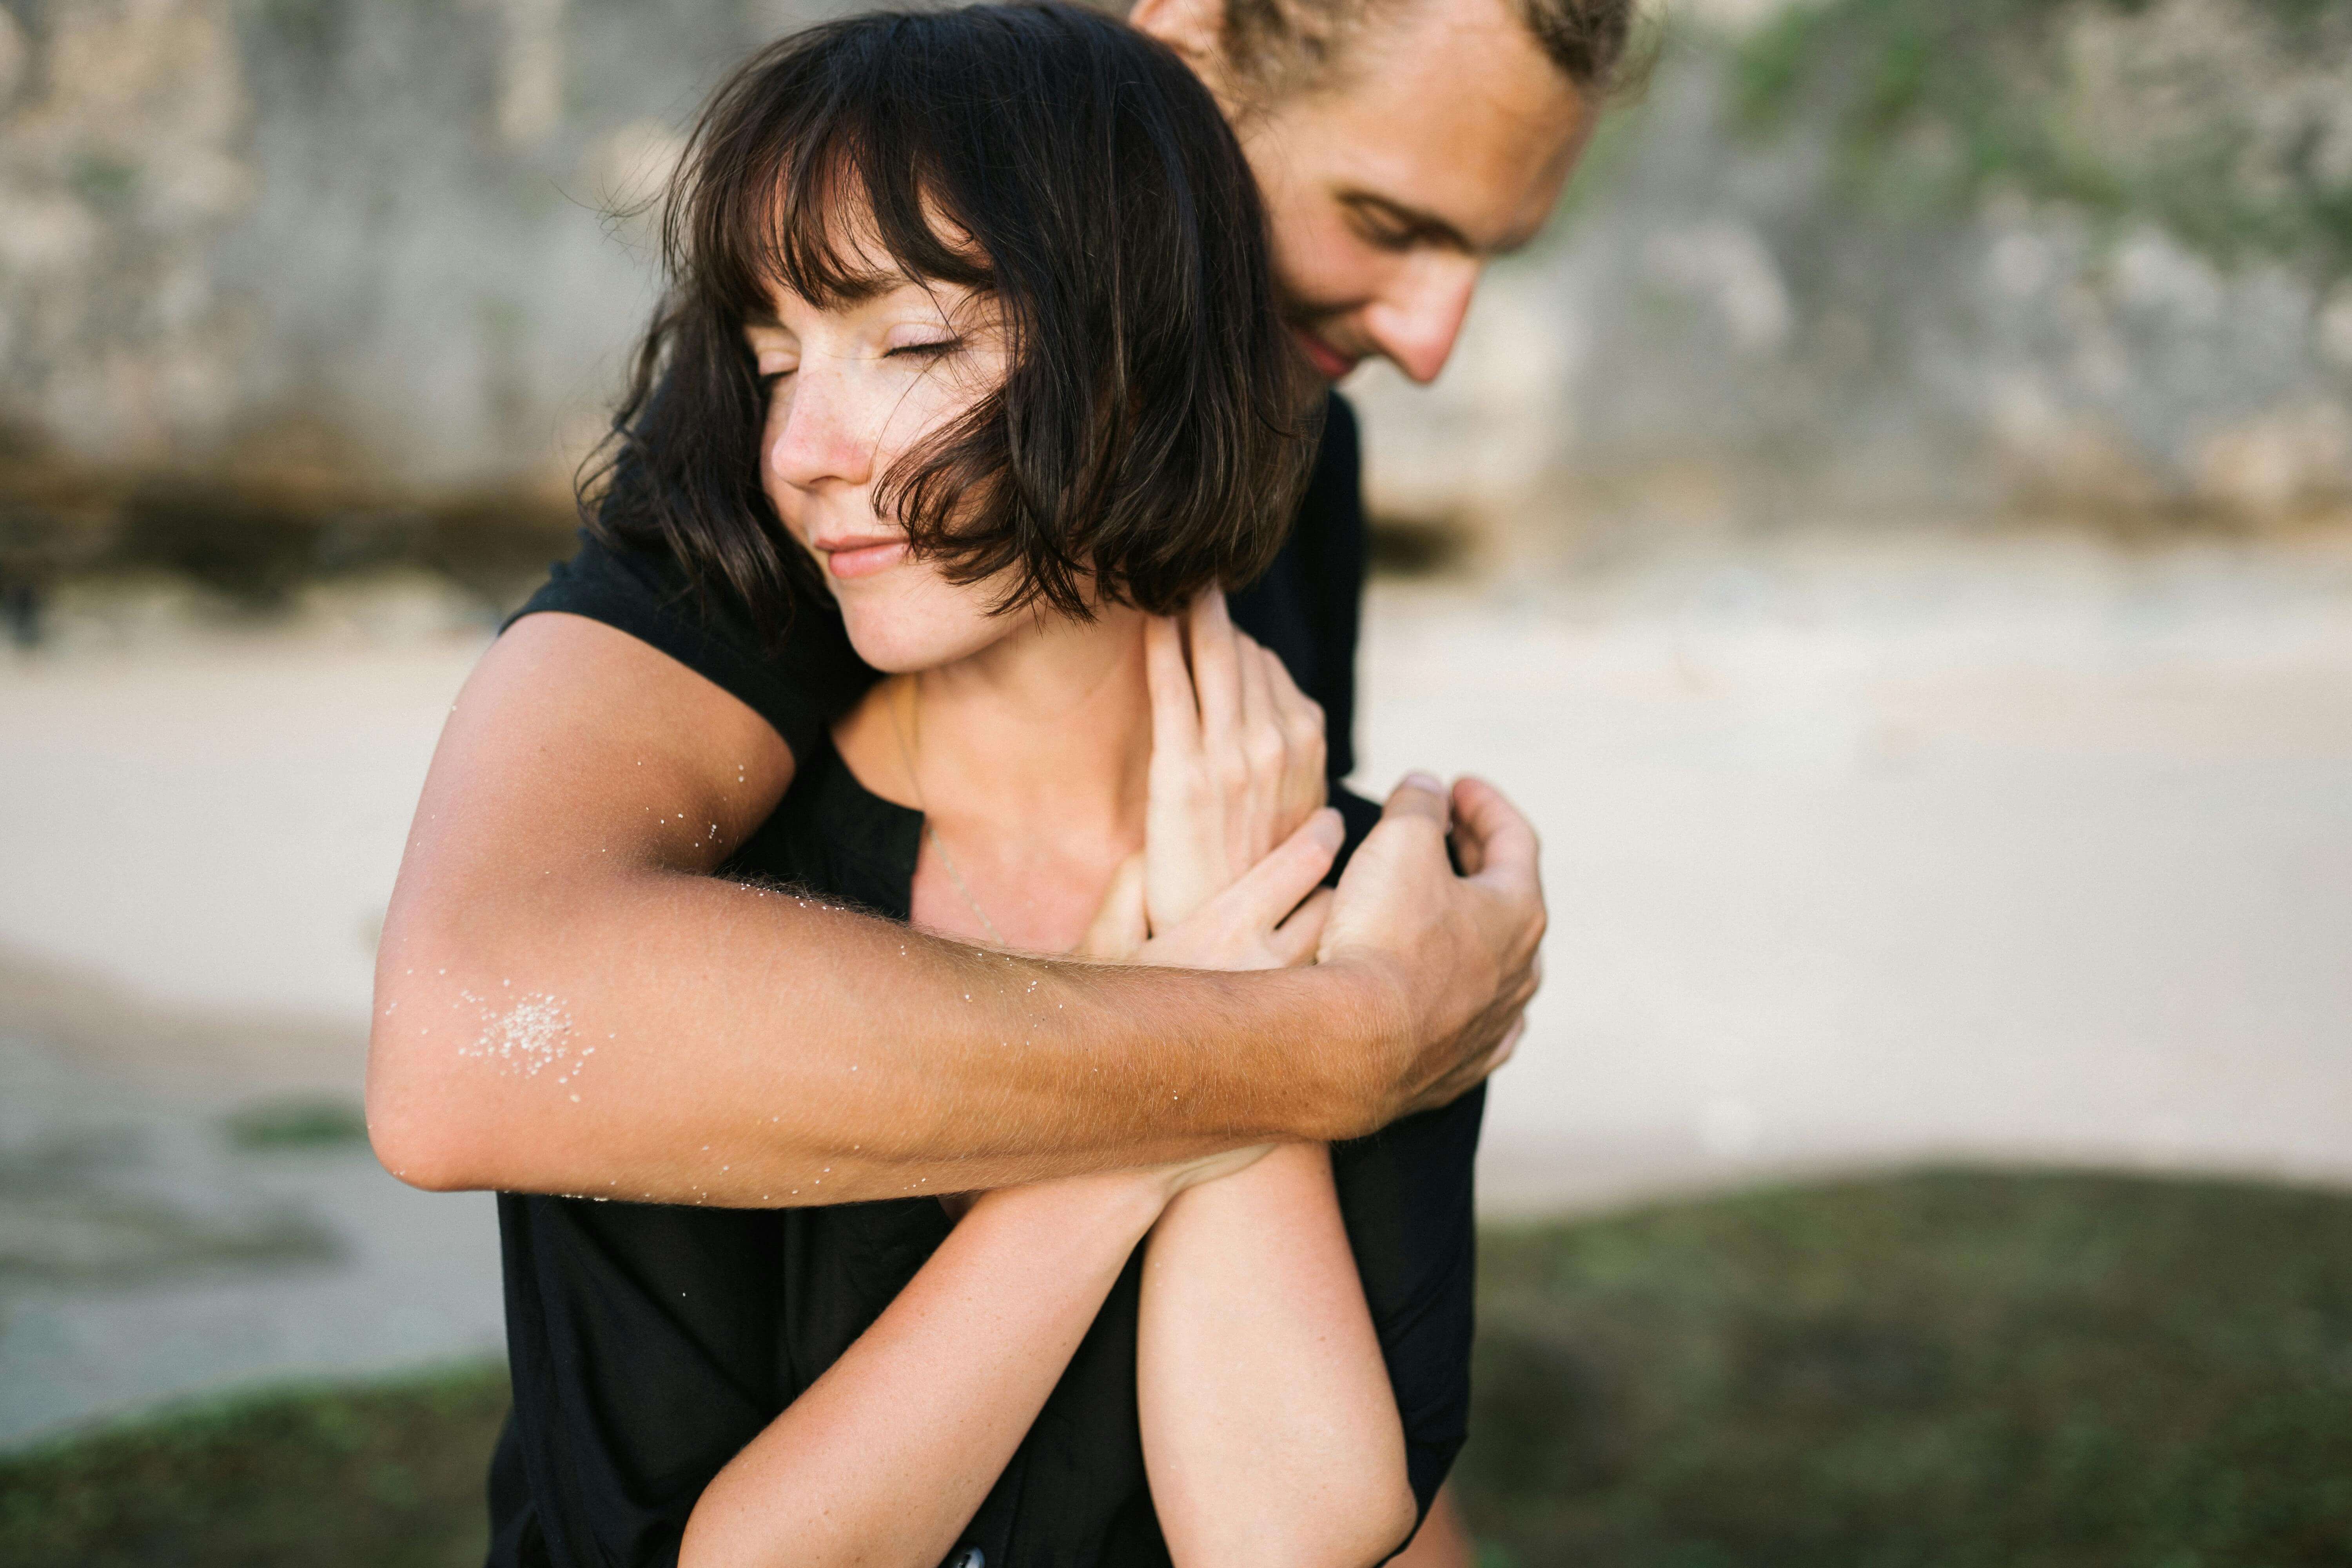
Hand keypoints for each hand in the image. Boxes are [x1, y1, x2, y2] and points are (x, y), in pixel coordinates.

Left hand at [1081, 590, 1330, 966]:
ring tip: (1166, 582)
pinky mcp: (1183, 771)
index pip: (1271, 671)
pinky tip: (1147, 619)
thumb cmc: (1249, 875)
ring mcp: (1231, 754)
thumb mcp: (1290, 813)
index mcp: (1306, 749)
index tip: (1212, 622)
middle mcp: (1276, 743)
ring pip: (1213, 659)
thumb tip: (1271, 726)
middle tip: (1191, 575)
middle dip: (1214, 612)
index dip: (1238, 646)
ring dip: (1189, 614)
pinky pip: (1172, 690)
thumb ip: (1285, 763)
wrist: (1224, 931)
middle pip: (1243, 654)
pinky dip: (1161, 647)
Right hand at [1316, 774, 1544, 1122]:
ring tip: (1445, 909)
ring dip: (1472, 928)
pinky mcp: (1461, 1066)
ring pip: (1498, 964)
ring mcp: (1494, 1023)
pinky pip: (1477, 1022)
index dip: (1484, 805)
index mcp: (1517, 910)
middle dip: (1475, 858)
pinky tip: (1454, 994)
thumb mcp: (1399, 842)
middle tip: (1447, 833)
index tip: (1458, 786)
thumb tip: (1426, 788)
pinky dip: (1464, 994)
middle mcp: (1520, 970)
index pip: (1514, 838)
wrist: (1354, 1045)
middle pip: (1508, 898)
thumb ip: (1418, 804)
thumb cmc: (1382, 938)